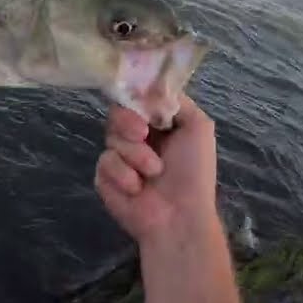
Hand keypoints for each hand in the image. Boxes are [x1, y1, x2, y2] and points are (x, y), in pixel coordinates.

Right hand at [94, 94, 218, 247]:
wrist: (179, 216)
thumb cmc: (194, 172)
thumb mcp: (198, 127)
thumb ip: (175, 101)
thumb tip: (150, 87)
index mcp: (158, 124)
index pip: (136, 98)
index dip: (135, 97)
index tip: (142, 106)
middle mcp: (137, 137)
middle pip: (116, 113)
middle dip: (128, 122)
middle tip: (142, 134)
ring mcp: (119, 157)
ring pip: (110, 137)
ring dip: (135, 155)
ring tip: (153, 173)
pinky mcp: (104, 177)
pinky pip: (104, 162)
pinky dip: (123, 174)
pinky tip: (137, 188)